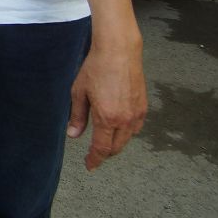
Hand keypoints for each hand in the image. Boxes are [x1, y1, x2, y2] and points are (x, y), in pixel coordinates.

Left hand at [68, 38, 146, 170]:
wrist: (119, 51)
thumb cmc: (96, 68)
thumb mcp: (79, 92)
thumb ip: (78, 116)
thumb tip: (74, 135)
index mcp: (107, 118)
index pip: (101, 149)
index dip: (95, 160)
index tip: (89, 165)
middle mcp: (124, 119)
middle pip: (116, 147)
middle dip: (104, 154)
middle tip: (94, 154)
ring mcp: (136, 114)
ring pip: (127, 139)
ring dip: (116, 144)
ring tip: (105, 141)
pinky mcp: (144, 106)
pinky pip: (136, 128)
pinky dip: (127, 133)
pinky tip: (118, 128)